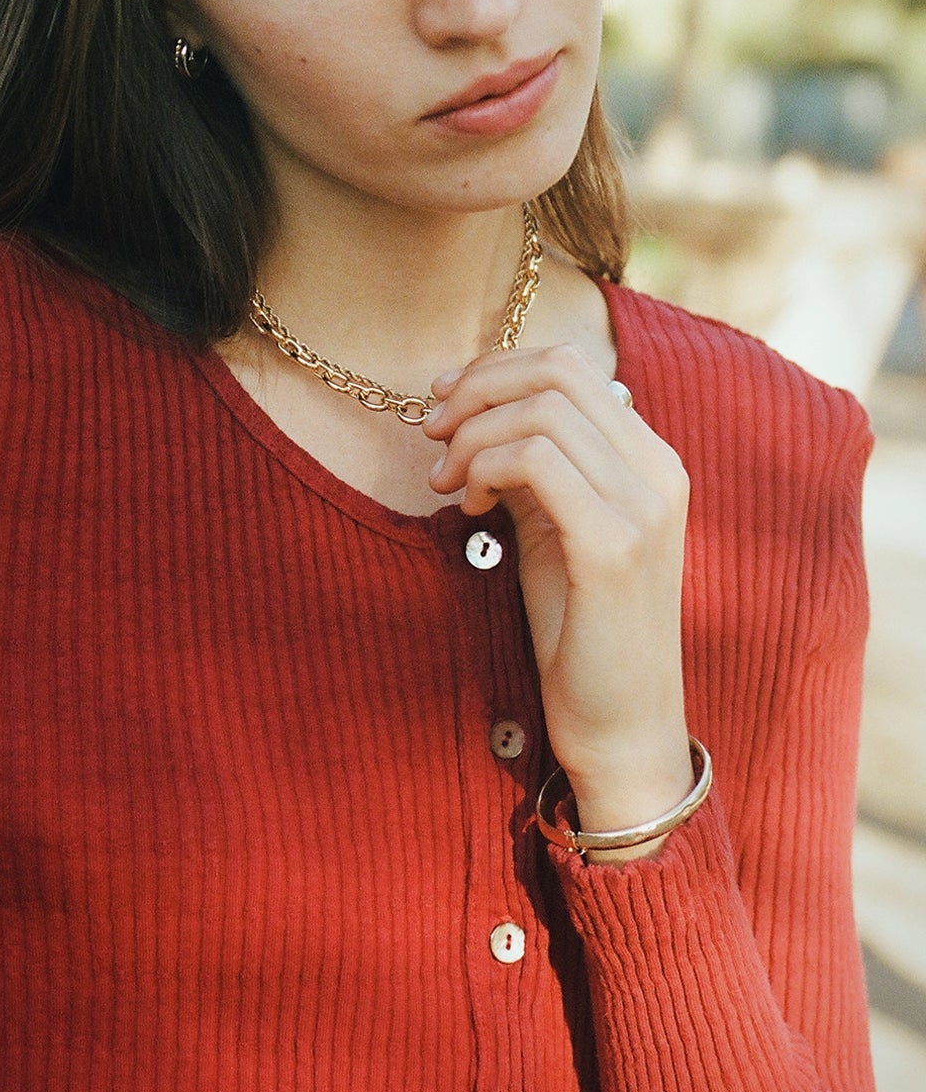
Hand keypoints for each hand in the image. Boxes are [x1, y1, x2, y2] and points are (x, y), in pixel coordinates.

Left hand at [424, 343, 692, 858]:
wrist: (622, 725)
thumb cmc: (580, 627)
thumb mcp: (555, 525)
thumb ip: (534, 465)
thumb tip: (476, 410)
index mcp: (651, 459)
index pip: (570, 366)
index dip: (495, 369)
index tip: (442, 400)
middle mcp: (659, 472)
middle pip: (555, 373)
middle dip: (476, 390)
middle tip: (432, 434)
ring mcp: (644, 507)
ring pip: (540, 412)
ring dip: (473, 436)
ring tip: (449, 482)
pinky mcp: (615, 547)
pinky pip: (535, 462)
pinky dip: (485, 468)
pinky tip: (470, 505)